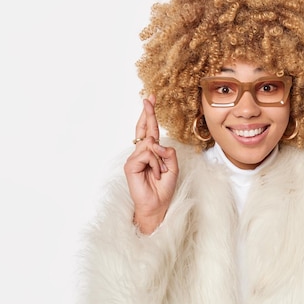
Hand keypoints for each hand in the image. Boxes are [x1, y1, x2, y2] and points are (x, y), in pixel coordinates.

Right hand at [124, 94, 178, 233]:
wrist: (157, 205)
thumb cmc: (164, 188)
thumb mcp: (173, 167)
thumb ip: (168, 152)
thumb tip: (156, 143)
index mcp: (151, 151)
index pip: (150, 130)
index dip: (149, 114)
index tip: (150, 99)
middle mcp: (141, 152)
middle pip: (144, 129)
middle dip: (148, 113)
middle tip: (149, 98)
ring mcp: (134, 158)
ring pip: (150, 145)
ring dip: (160, 160)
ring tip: (160, 173)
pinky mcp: (130, 165)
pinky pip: (147, 155)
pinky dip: (155, 164)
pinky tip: (155, 174)